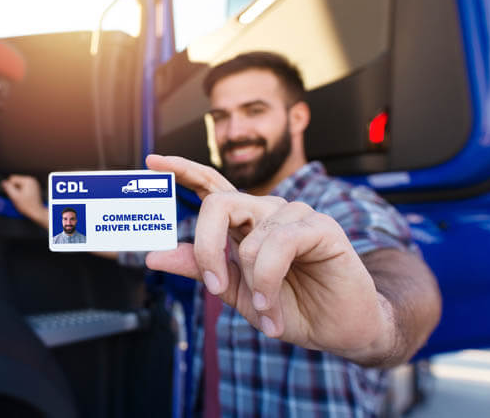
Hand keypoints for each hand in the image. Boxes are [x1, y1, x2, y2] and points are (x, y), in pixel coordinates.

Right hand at [1, 175, 47, 227]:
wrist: (37, 212)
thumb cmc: (27, 206)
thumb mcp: (15, 197)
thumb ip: (8, 188)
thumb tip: (3, 182)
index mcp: (27, 180)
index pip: (12, 178)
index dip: (10, 187)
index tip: (14, 195)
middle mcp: (31, 180)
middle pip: (16, 181)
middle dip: (14, 189)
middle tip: (18, 198)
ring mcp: (33, 184)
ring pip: (19, 185)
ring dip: (17, 191)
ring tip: (21, 199)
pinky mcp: (34, 188)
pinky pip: (23, 187)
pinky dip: (22, 192)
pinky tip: (24, 198)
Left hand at [145, 155, 392, 361]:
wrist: (337, 329)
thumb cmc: (290, 308)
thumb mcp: (234, 292)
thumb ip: (198, 269)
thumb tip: (154, 255)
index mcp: (244, 223)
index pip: (210, 186)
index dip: (183, 170)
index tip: (152, 159)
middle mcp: (267, 212)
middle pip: (218, 204)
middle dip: (207, 247)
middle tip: (215, 286)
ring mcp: (295, 215)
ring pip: (249, 237)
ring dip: (252, 283)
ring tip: (267, 310)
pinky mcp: (321, 227)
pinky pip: (277, 245)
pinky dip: (268, 282)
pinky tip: (274, 306)